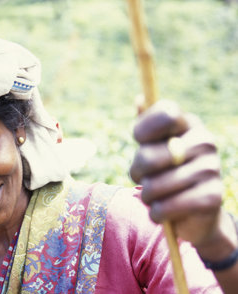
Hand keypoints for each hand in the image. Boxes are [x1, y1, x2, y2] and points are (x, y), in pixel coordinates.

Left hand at [130, 100, 222, 247]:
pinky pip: (164, 207)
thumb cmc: (167, 172)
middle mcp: (204, 141)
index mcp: (189, 124)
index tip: (139, 140)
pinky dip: (156, 213)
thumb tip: (139, 100)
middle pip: (147, 157)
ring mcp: (211, 168)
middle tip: (144, 178)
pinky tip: (164, 211)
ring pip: (152, 187)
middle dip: (137, 173)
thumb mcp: (155, 147)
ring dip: (147, 197)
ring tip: (156, 196)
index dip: (144, 129)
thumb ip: (147, 126)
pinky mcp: (212, 197)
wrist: (197, 213)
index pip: (165, 113)